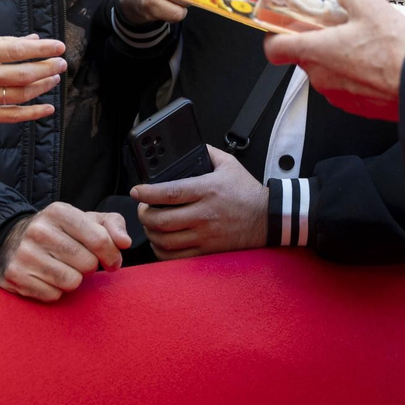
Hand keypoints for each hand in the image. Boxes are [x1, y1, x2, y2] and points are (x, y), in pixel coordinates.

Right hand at [0, 35, 67, 133]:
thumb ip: (3, 43)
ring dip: (42, 86)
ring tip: (54, 78)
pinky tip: (48, 108)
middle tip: (62, 63)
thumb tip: (34, 39)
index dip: (42, 49)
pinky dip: (33, 113)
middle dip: (47, 68)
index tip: (59, 46)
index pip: (16, 50)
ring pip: (20, 94)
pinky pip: (11, 116)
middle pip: (22, 73)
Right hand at [0, 202, 130, 301]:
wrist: (11, 240)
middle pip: (87, 264)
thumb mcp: (85, 219)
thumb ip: (112, 225)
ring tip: (65, 269)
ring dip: (74, 280)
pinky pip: (53, 295)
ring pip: (71, 282)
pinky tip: (48, 278)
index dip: (112, 255)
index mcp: (59, 212)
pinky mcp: (15, 276)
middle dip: (91, 267)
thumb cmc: (59, 231)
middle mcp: (39, 230)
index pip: (99, 239)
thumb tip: (125, 242)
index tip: (113, 261)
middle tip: (81, 262)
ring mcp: (24, 254)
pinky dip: (56, 291)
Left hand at [132, 146, 268, 259]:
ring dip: (151, 234)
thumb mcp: (230, 164)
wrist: (267, 218)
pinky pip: (177, 257)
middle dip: (144, 215)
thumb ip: (208, 153)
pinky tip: (161, 242)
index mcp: (207, 190)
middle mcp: (204, 214)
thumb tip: (192, 147)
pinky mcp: (208, 250)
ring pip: (166, 240)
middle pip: (162, 220)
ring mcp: (205, 235)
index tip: (137, 191)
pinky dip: (162, 251)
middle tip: (142, 209)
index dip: (148, 193)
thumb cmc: (247, 192)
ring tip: (150, 225)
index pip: (170, 193)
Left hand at [264, 0, 404, 121]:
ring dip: (340, 58)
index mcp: (316, 52)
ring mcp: (339, 95)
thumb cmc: (395, 50)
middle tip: (342, 27)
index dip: (276, 36)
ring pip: (329, 71)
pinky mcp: (357, 107)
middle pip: (306, 56)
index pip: (275, 49)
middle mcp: (321, 77)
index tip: (285, 27)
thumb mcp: (371, 4)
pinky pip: (347, 86)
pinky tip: (378, 62)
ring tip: (367, 44)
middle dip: (320, 40)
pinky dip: (356, 74)